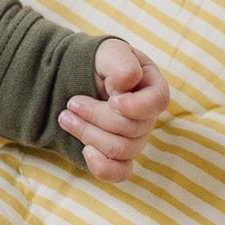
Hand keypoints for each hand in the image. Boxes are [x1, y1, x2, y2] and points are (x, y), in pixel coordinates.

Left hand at [58, 38, 168, 183]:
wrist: (71, 78)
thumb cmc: (96, 63)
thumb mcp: (108, 52)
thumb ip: (121, 63)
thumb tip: (125, 84)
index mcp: (151, 86)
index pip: (158, 101)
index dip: (136, 106)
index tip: (112, 99)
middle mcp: (147, 115)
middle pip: (133, 128)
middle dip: (97, 116)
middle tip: (71, 103)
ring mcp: (134, 138)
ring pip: (122, 149)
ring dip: (89, 134)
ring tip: (65, 117)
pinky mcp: (118, 155)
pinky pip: (121, 172)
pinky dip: (104, 167)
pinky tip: (86, 152)